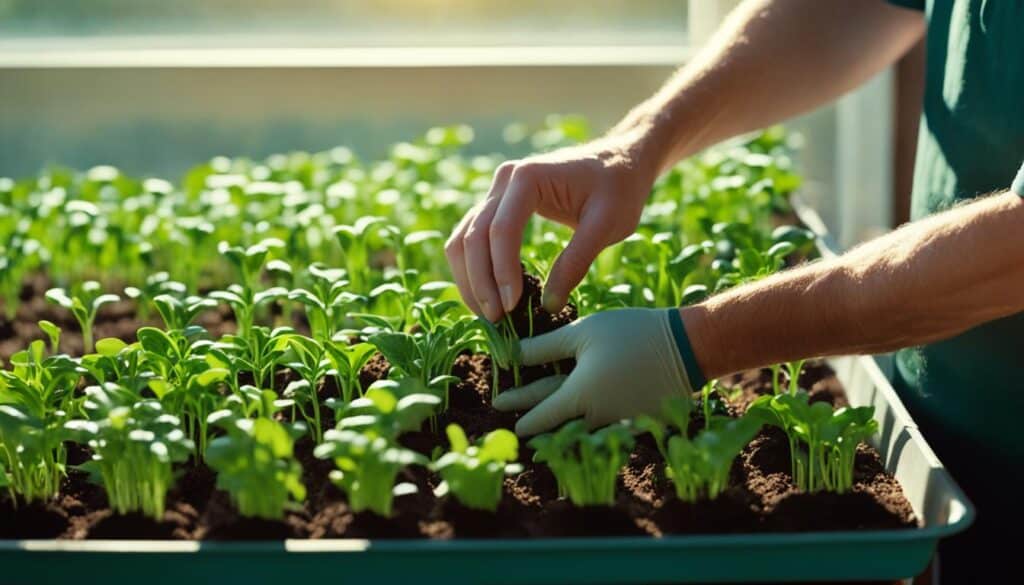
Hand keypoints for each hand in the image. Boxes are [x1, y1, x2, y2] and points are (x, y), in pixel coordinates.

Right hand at [445, 137, 657, 321]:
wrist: (622, 161)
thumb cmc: (619, 187)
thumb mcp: (607, 226)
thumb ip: (576, 262)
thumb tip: (548, 305)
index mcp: (528, 177)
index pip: (500, 230)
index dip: (501, 272)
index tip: (511, 306)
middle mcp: (504, 181)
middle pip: (473, 236)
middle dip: (480, 282)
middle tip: (496, 320)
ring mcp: (498, 192)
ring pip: (464, 239)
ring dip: (470, 278)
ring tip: (488, 314)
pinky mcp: (500, 206)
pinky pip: (473, 238)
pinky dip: (475, 268)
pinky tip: (490, 296)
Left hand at [492, 308, 697, 435]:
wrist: (687, 348)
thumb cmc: (631, 334)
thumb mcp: (583, 333)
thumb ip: (544, 348)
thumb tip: (511, 355)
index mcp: (579, 397)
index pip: (539, 414)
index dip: (519, 411)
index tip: (500, 407)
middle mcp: (596, 418)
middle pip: (557, 424)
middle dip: (535, 423)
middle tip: (514, 426)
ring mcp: (618, 424)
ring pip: (580, 430)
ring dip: (561, 428)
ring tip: (544, 427)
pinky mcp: (637, 423)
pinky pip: (606, 427)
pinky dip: (590, 424)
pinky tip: (583, 420)